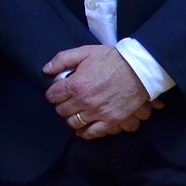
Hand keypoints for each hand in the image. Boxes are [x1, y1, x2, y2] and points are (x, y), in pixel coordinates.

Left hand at [43, 45, 161, 138]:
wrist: (139, 68)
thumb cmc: (111, 59)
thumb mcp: (85, 52)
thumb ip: (62, 60)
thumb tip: (46, 70)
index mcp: (75, 85)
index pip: (52, 96)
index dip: (53, 93)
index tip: (58, 91)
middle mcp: (84, 102)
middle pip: (61, 110)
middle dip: (62, 104)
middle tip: (68, 100)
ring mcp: (97, 113)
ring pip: (73, 122)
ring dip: (72, 117)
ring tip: (76, 111)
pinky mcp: (111, 121)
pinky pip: (92, 133)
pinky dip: (85, 132)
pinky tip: (83, 127)